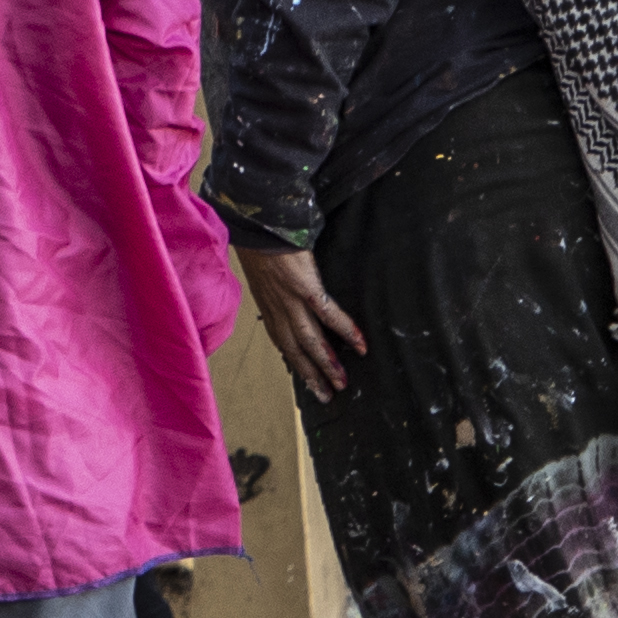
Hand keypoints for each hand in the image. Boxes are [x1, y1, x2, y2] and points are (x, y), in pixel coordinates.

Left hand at [242, 242, 364, 401]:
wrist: (257, 222)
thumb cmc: (260, 241)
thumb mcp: (263, 270)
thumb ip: (276, 287)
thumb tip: (288, 293)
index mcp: (267, 304)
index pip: (281, 340)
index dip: (294, 361)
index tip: (306, 378)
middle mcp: (277, 308)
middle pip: (295, 349)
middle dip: (311, 374)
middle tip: (327, 395)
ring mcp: (290, 298)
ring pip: (310, 340)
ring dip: (327, 363)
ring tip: (342, 382)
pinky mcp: (305, 286)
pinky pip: (328, 314)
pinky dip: (345, 330)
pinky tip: (360, 344)